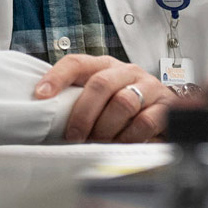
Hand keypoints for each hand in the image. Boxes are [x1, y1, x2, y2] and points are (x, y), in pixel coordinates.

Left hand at [34, 54, 171, 142]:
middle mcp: (127, 71)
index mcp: (105, 66)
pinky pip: (145, 121)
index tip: (40, 96)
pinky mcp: (166, 106)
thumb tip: (47, 116)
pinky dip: (129, 137)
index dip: (57, 77)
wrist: (166, 111)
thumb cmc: (126, 107)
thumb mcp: (101, 100)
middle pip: (101, 83)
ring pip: (123, 102)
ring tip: (99, 143)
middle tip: (74, 136)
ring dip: (107, 128)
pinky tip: (122, 144)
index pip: (77, 63)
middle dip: (84, 114)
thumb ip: (78, 102)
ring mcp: (148, 86)